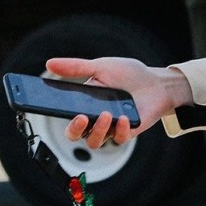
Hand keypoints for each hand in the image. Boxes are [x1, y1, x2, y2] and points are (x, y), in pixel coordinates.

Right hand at [43, 56, 193, 149]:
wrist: (156, 82)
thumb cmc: (127, 74)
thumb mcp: (101, 67)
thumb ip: (76, 68)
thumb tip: (49, 63)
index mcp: (83, 103)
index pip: (64, 114)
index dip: (53, 113)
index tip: (50, 105)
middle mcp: (93, 119)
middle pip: (75, 135)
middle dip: (74, 129)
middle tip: (81, 117)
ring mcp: (110, 127)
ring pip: (94, 141)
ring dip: (97, 130)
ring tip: (105, 113)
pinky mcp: (126, 132)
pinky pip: (118, 139)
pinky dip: (119, 129)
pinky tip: (123, 117)